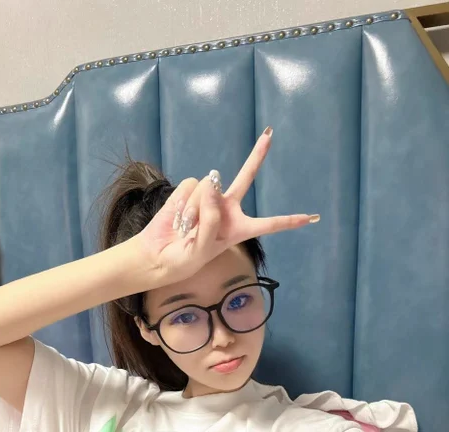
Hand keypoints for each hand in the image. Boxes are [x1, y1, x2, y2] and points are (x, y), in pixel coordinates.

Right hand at [136, 129, 318, 284]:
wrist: (157, 256)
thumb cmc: (184, 259)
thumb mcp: (203, 249)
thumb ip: (212, 219)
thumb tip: (212, 180)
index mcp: (238, 230)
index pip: (268, 224)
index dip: (289, 221)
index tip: (311, 218)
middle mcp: (226, 209)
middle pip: (247, 177)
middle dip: (257, 155)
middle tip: (270, 134)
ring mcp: (208, 198)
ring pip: (209, 188)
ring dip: (195, 209)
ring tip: (186, 228)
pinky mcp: (190, 190)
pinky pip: (192, 187)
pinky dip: (183, 203)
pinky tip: (178, 217)